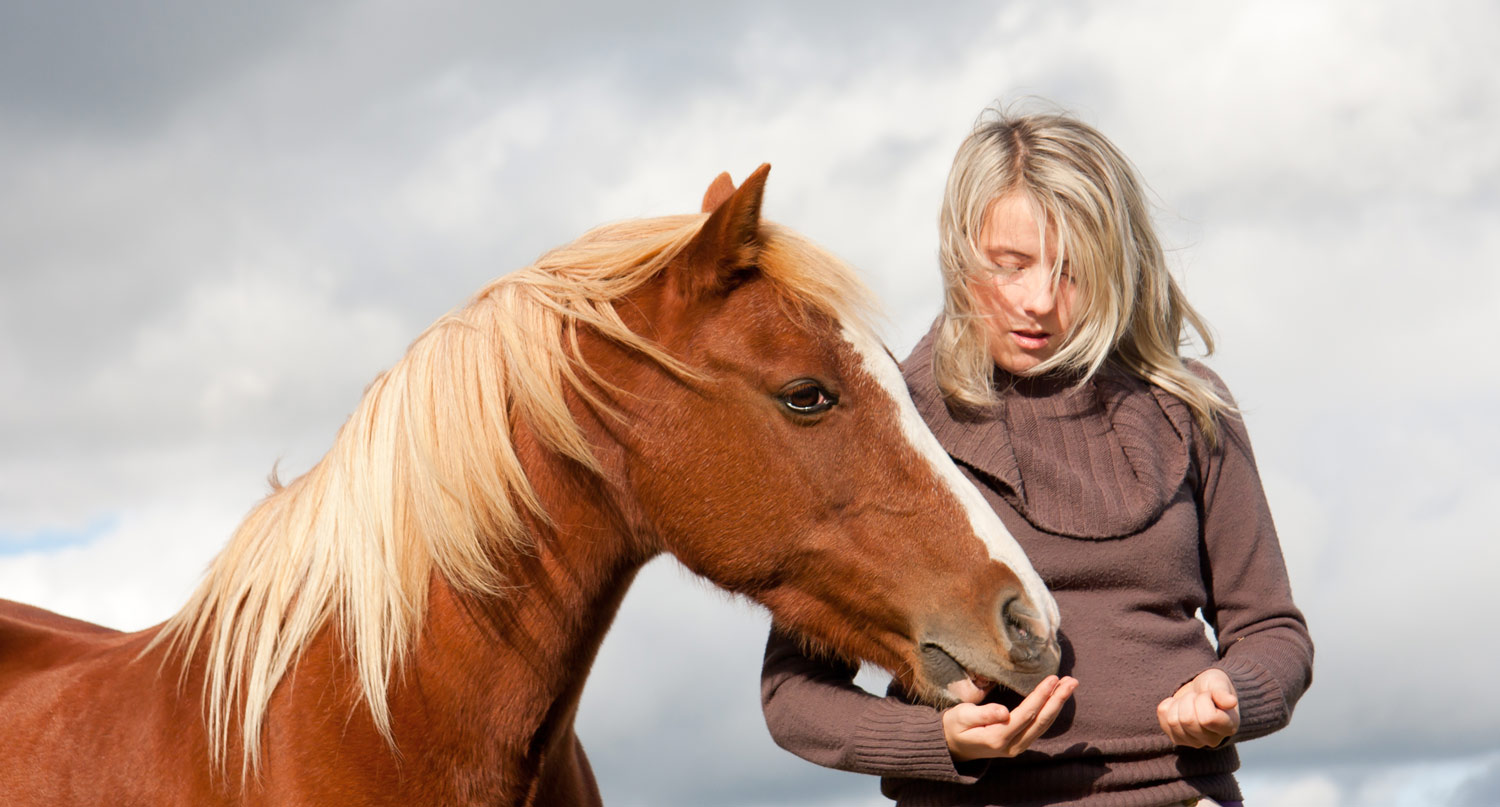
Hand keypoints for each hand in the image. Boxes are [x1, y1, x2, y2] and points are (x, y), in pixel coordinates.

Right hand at [943, 675, 1077, 760]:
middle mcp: (1012, 746)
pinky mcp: (1019, 743)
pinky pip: (1039, 727)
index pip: (1026, 714)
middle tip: (1072, 681)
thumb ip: (983, 714)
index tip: (1053, 679)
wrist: (953, 746)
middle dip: (1058, 700)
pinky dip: (1050, 711)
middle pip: (1040, 721)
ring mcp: (1017, 747)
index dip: (1041, 696)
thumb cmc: (955, 726)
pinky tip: (1057, 699)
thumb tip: (1004, 712)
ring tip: (1070, 685)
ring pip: (1043, 725)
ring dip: (1058, 705)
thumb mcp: (962, 717)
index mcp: (997, 738)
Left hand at [1157, 668, 1238, 747]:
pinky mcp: (1177, 739)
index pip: (1207, 718)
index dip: (1203, 700)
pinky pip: (1163, 720)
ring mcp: (1193, 742)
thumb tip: (1232, 702)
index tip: (1208, 694)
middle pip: (1187, 720)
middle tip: (1197, 696)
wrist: (1201, 691)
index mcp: (1228, 726)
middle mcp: (1212, 740)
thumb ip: (1223, 692)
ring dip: (1178, 703)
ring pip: (1173, 721)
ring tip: (1189, 701)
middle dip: (1189, 699)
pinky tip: (1179, 706)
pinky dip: (1167, 707)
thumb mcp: (1219, 683)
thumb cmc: (1213, 687)